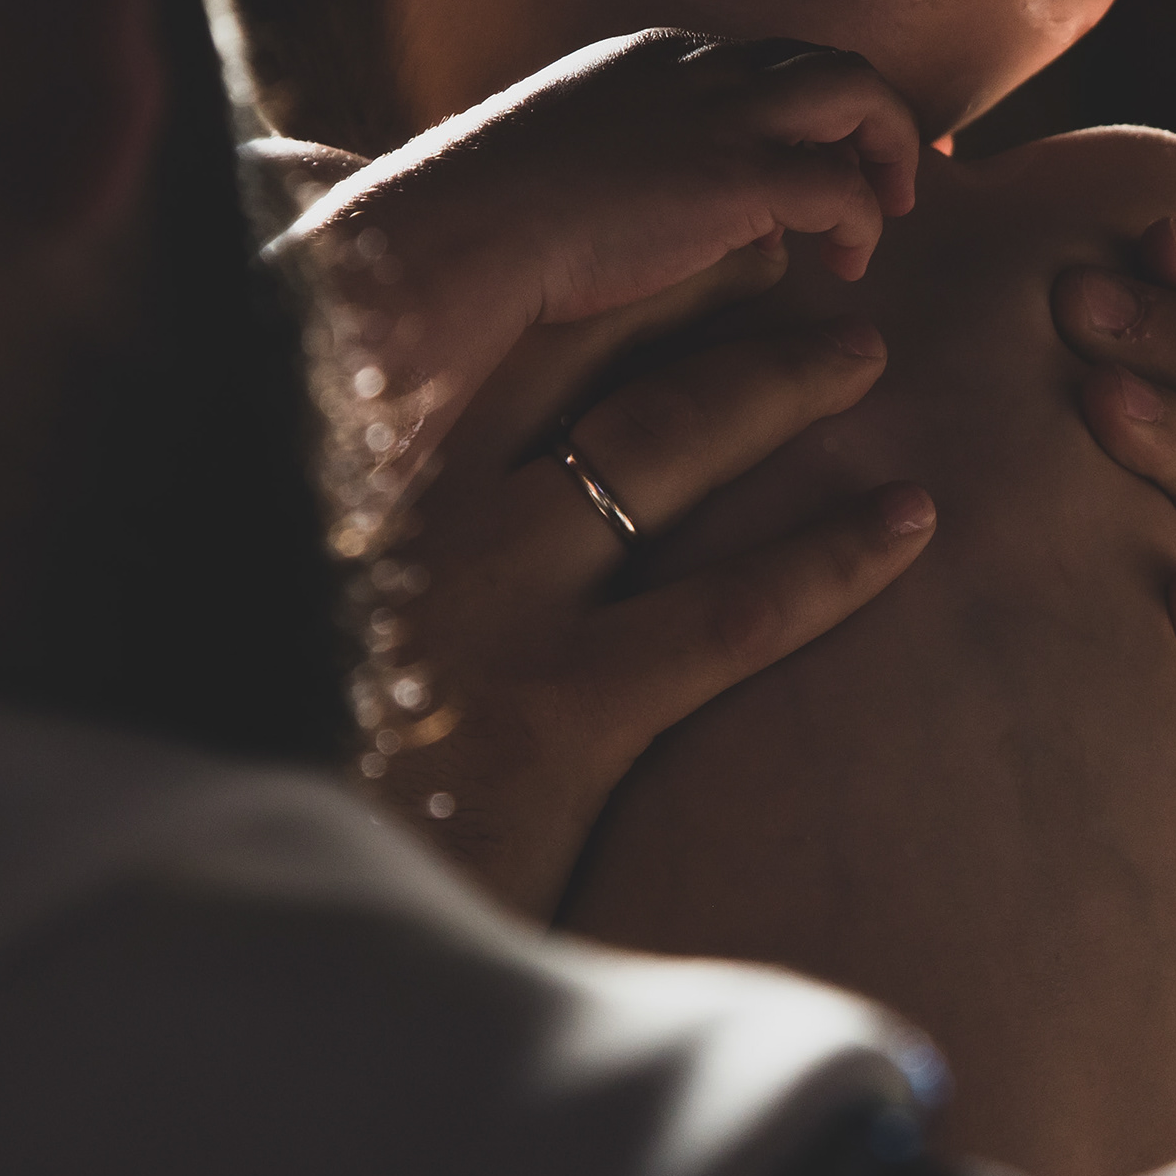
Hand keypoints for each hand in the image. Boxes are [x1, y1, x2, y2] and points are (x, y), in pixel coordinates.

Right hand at [271, 28, 921, 459]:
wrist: (461, 227)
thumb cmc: (487, 212)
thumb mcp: (563, 157)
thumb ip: (625, 160)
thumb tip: (666, 207)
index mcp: (654, 58)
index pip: (764, 62)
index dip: (809, 112)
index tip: (826, 157)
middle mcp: (697, 67)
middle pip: (827, 62)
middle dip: (873, 118)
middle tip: (887, 180)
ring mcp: (721, 115)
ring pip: (857, 93)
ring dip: (888, 151)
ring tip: (887, 213)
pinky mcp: (738, 176)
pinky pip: (842, 186)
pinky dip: (862, 220)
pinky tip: (846, 261)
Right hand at [340, 246, 939, 918]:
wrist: (264, 942)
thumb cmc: (299, 775)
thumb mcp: (309, 629)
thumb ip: (370, 541)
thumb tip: (429, 471)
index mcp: (356, 486)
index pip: (497, 343)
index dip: (601, 282)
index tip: (684, 233)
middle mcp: (418, 521)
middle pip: (587, 362)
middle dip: (704, 292)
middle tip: (800, 256)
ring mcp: (488, 613)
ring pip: (664, 450)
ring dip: (778, 386)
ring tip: (866, 353)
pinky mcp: (557, 718)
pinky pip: (731, 615)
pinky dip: (833, 557)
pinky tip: (911, 520)